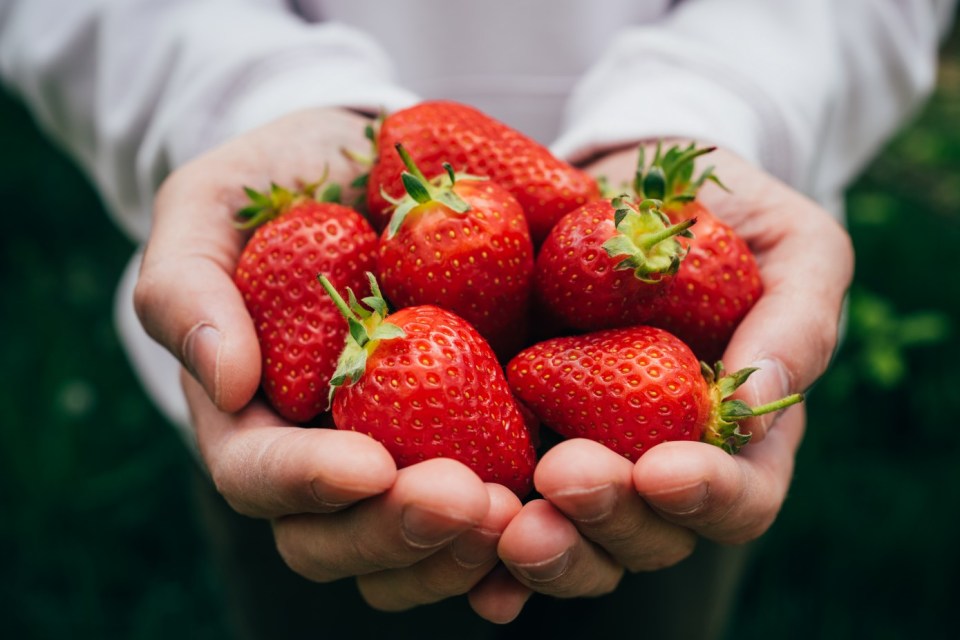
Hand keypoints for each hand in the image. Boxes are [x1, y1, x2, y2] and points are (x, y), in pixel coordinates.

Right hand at [134, 108, 527, 621]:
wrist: (377, 168)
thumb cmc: (278, 186)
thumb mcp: (210, 207)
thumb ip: (186, 286)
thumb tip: (222, 381)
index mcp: (253, 414)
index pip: (257, 475)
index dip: (308, 482)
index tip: (371, 465)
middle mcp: (326, 456)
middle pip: (338, 540)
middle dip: (397, 532)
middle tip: (465, 500)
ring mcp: (401, 458)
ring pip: (413, 551)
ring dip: (462, 551)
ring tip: (520, 514)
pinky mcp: (472, 441)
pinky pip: (487, 518)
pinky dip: (521, 540)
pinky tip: (560, 522)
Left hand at [497, 144, 852, 596]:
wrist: (626, 189)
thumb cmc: (728, 222)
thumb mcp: (792, 249)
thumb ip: (794, 320)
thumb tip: (755, 401)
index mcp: (736, 436)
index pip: (741, 499)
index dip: (709, 498)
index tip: (662, 470)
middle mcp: (657, 466)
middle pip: (647, 537)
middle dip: (609, 518)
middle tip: (565, 475)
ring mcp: (584, 460)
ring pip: (573, 542)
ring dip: (544, 550)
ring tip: (506, 526)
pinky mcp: (517, 439)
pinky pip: (502, 512)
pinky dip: (480, 554)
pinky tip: (469, 572)